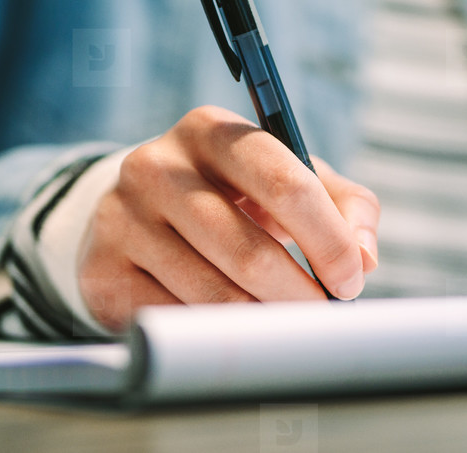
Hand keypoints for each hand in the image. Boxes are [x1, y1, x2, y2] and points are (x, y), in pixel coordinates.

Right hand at [78, 106, 379, 331]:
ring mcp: (121, 217)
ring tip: (281, 326)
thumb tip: (364, 256)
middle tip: (321, 316)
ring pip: (211, 292)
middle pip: (248, 250)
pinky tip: (228, 329)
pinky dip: (212, 335)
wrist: (131, 216)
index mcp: (210, 131)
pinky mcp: (102, 269)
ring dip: (261, 322)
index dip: (329, 240)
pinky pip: (173, 320)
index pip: (284, 182)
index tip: (350, 279)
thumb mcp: (284, 182)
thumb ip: (343, 206)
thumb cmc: (227, 198)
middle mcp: (156, 165)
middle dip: (300, 295)